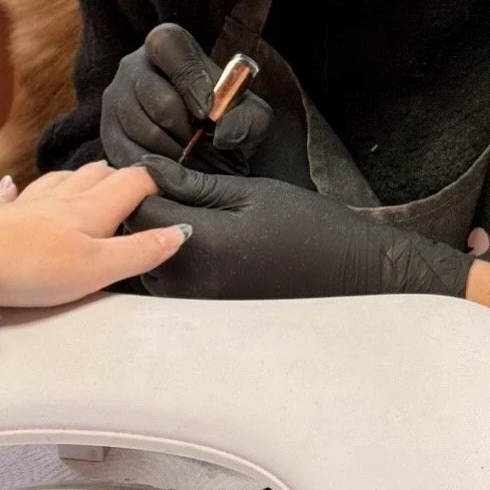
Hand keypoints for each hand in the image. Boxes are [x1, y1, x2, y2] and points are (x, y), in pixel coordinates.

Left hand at [0, 162, 186, 306]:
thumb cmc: (35, 267)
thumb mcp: (98, 268)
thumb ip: (140, 251)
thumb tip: (180, 231)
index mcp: (91, 209)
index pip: (132, 181)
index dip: (154, 181)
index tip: (169, 188)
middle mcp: (61, 198)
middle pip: (96, 173)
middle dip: (119, 176)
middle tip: (133, 189)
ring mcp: (26, 204)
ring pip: (58, 179)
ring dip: (77, 177)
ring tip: (88, 181)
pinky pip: (8, 196)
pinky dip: (15, 189)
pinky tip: (11, 185)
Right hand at [101, 24, 274, 175]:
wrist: (204, 140)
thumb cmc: (227, 118)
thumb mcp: (251, 114)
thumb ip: (249, 120)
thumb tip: (223, 135)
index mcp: (167, 44)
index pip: (169, 47)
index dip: (190, 80)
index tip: (208, 113)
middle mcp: (133, 66)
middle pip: (158, 100)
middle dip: (188, 131)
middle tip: (209, 151)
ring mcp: (115, 100)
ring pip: (142, 130)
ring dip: (175, 155)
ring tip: (198, 166)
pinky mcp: (107, 133)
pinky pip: (127, 155)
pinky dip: (156, 170)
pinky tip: (177, 174)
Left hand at [125, 158, 470, 301]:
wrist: (352, 275)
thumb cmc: (311, 228)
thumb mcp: (253, 193)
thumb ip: (194, 186)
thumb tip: (148, 171)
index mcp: (204, 244)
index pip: (142, 209)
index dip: (144, 185)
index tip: (160, 171)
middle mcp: (192, 284)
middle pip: (137, 242)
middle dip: (148, 214)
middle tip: (177, 192)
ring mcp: (197, 307)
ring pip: (150, 266)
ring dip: (160, 242)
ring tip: (197, 221)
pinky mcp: (205, 318)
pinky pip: (171, 285)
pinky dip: (177, 263)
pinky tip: (208, 248)